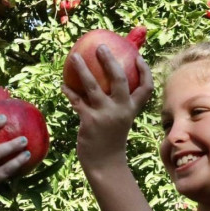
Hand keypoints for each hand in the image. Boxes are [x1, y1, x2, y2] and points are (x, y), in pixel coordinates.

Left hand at [61, 45, 153, 168]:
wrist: (104, 163)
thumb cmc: (110, 139)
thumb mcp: (119, 120)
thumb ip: (116, 104)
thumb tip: (104, 84)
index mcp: (132, 109)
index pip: (146, 87)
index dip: (144, 70)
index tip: (137, 56)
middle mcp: (121, 110)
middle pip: (119, 79)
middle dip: (110, 61)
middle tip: (100, 47)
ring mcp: (105, 115)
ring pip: (93, 86)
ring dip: (82, 69)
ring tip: (73, 57)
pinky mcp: (89, 121)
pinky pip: (77, 101)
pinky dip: (69, 91)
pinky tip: (63, 84)